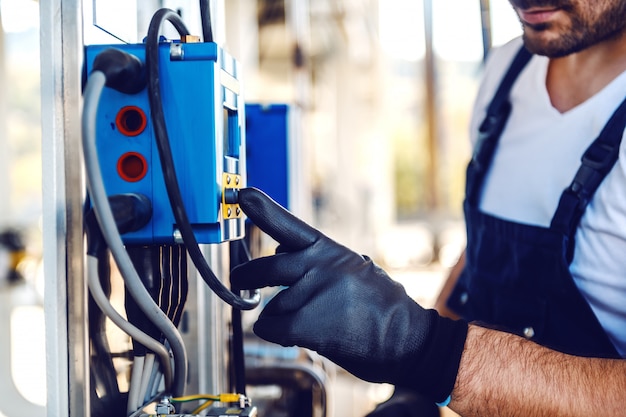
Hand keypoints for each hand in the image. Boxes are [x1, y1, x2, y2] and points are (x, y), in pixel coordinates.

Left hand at [231, 188, 467, 402]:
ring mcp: (312, 291)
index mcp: (330, 250)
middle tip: (241, 280)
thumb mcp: (353, 269)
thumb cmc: (380, 308)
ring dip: (281, 317)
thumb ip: (315, 260)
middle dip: (246, 276)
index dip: (264, 210)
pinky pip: (269, 326)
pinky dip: (277, 334)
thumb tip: (277, 252)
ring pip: (270, 305)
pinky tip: (300, 336)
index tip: (243, 194)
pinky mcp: (306, 321)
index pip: (289, 226)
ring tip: (314, 322)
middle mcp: (319, 265)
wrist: (407, 339)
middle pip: (263, 269)